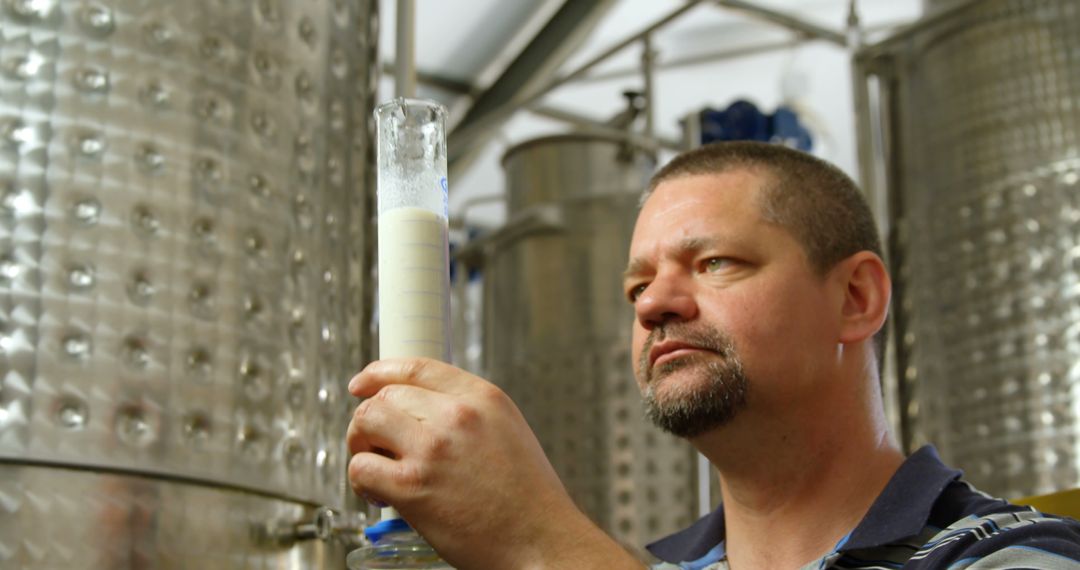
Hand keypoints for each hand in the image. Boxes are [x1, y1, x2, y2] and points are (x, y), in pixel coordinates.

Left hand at [348, 358, 636, 568]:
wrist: (540, 540)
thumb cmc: (528, 498)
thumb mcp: (508, 432)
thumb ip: (470, 414)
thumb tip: (423, 412)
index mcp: (483, 398)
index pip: (417, 367)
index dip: (379, 373)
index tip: (362, 383)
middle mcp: (456, 416)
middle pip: (385, 396)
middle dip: (370, 420)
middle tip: (374, 445)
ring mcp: (432, 449)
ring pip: (366, 422)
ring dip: (360, 444)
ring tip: (375, 465)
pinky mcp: (413, 486)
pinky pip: (362, 467)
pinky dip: (360, 481)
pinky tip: (378, 495)